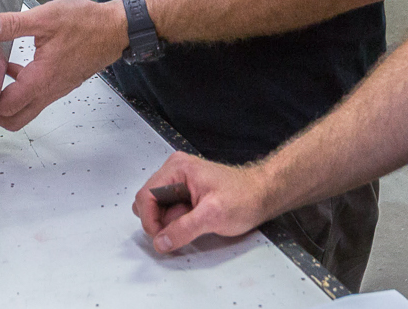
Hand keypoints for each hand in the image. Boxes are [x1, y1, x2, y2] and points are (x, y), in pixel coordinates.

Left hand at [0, 0, 128, 130]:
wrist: (116, 29)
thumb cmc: (86, 24)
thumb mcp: (47, 18)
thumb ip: (14, 24)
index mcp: (42, 79)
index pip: (7, 106)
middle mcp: (49, 90)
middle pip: (15, 119)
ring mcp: (57, 88)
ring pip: (26, 108)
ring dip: (6, 100)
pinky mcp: (62, 82)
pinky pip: (36, 95)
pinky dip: (20, 88)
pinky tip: (13, 66)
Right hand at [133, 152, 271, 252]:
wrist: (261, 195)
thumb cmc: (244, 197)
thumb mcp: (213, 215)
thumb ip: (184, 229)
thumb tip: (161, 241)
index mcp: (178, 168)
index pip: (146, 195)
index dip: (150, 221)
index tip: (162, 238)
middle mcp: (175, 171)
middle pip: (148, 202)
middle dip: (161, 221)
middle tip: (183, 228)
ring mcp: (178, 181)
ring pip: (157, 209)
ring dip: (169, 222)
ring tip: (193, 222)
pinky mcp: (183, 193)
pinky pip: (169, 211)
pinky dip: (177, 222)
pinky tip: (195, 221)